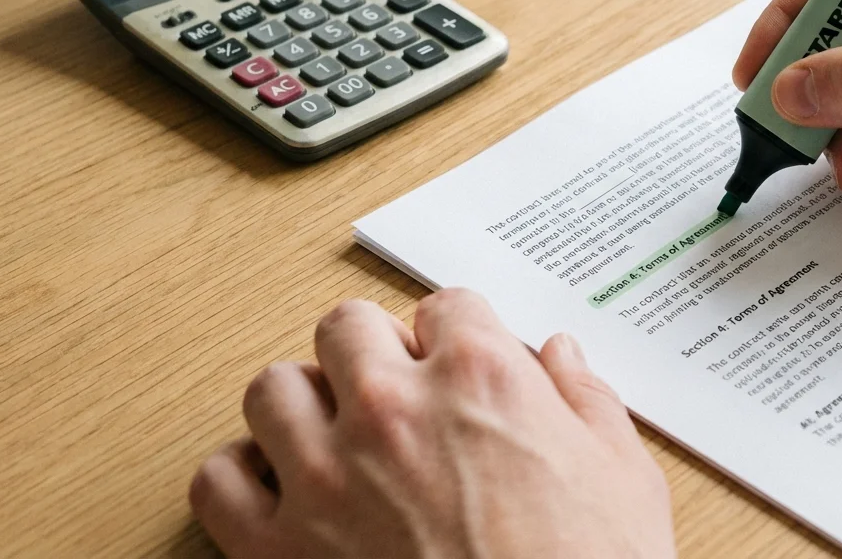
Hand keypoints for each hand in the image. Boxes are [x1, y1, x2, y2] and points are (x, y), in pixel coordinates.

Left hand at [189, 292, 674, 558]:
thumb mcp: (623, 478)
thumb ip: (588, 402)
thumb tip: (563, 359)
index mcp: (480, 380)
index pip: (446, 306)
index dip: (456, 333)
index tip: (458, 358)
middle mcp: (392, 411)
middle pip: (346, 327)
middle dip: (371, 350)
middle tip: (395, 388)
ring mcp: (326, 478)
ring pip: (273, 389)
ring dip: (302, 404)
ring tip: (332, 433)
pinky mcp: (278, 549)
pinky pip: (218, 482)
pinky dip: (242, 480)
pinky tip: (280, 493)